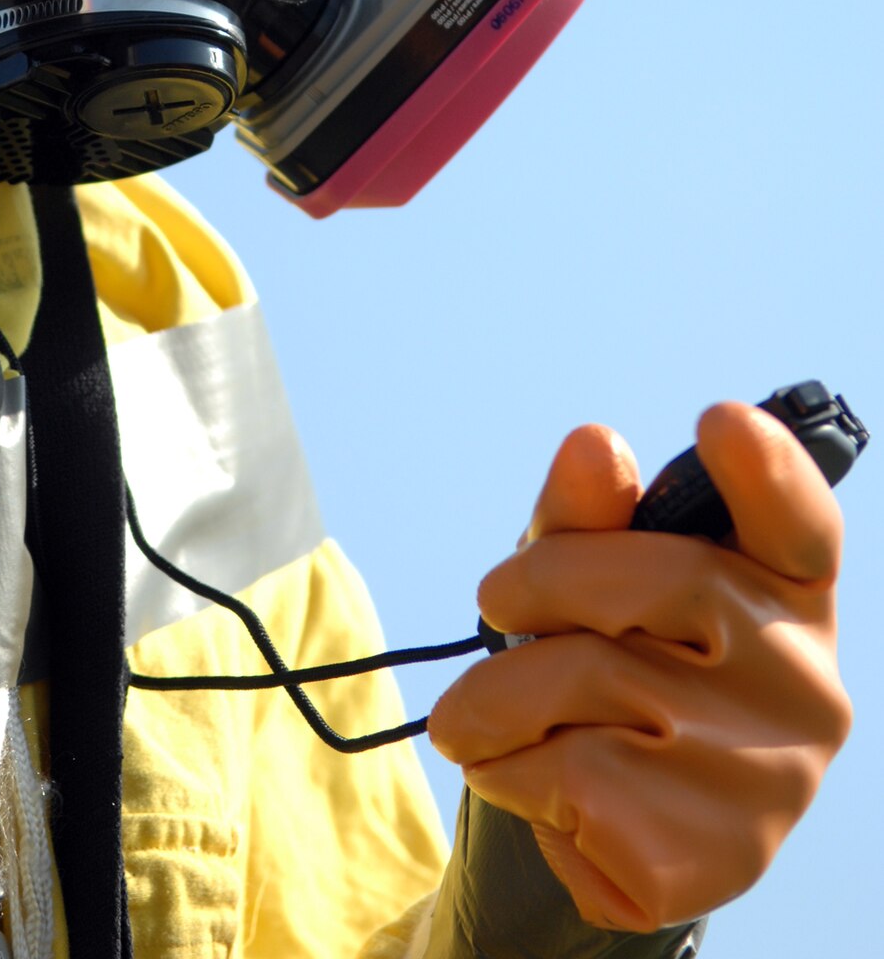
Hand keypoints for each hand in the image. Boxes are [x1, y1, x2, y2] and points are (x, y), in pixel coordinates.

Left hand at [427, 405, 851, 932]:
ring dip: (495, 697)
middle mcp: (805, 683)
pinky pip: (568, 781)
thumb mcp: (586, 577)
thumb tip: (595, 445)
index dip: (768, 472)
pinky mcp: (714, 859)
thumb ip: (587, 515)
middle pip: (662, 580)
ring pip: (589, 685)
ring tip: (474, 719)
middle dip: (543, 580)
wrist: (602, 825)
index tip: (721, 420)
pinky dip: (514, 777)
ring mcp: (771, 780)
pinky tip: (539, 789)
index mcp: (789, 593)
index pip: (801, 525)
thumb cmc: (608, 661)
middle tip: (490, 599)